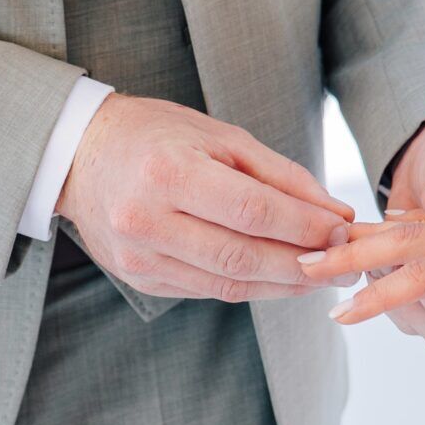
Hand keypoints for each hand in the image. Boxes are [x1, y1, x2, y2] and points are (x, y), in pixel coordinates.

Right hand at [56, 94, 355, 302]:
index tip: (343, 229)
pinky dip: (249, 286)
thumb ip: (279, 175)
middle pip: (241, 255)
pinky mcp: (139, 278)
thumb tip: (334, 213)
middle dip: (301, 263)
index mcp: (167, 171)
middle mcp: (147, 219)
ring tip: (320, 275)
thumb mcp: (219, 136)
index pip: (250, 210)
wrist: (82, 155)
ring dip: (282, 284)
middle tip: (343, 262)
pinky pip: (206, 290)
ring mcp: (139, 255)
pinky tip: (277, 277)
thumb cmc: (157, 135)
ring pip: (226, 283)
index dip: (302, 226)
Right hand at [299, 161, 424, 393]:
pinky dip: (398, 228)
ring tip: (325, 247)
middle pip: (403, 240)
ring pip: (415, 227)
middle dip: (352, 253)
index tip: (339, 315)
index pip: (424, 275)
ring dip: (368, 238)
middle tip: (299, 263)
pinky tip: (383, 232)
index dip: (381, 298)